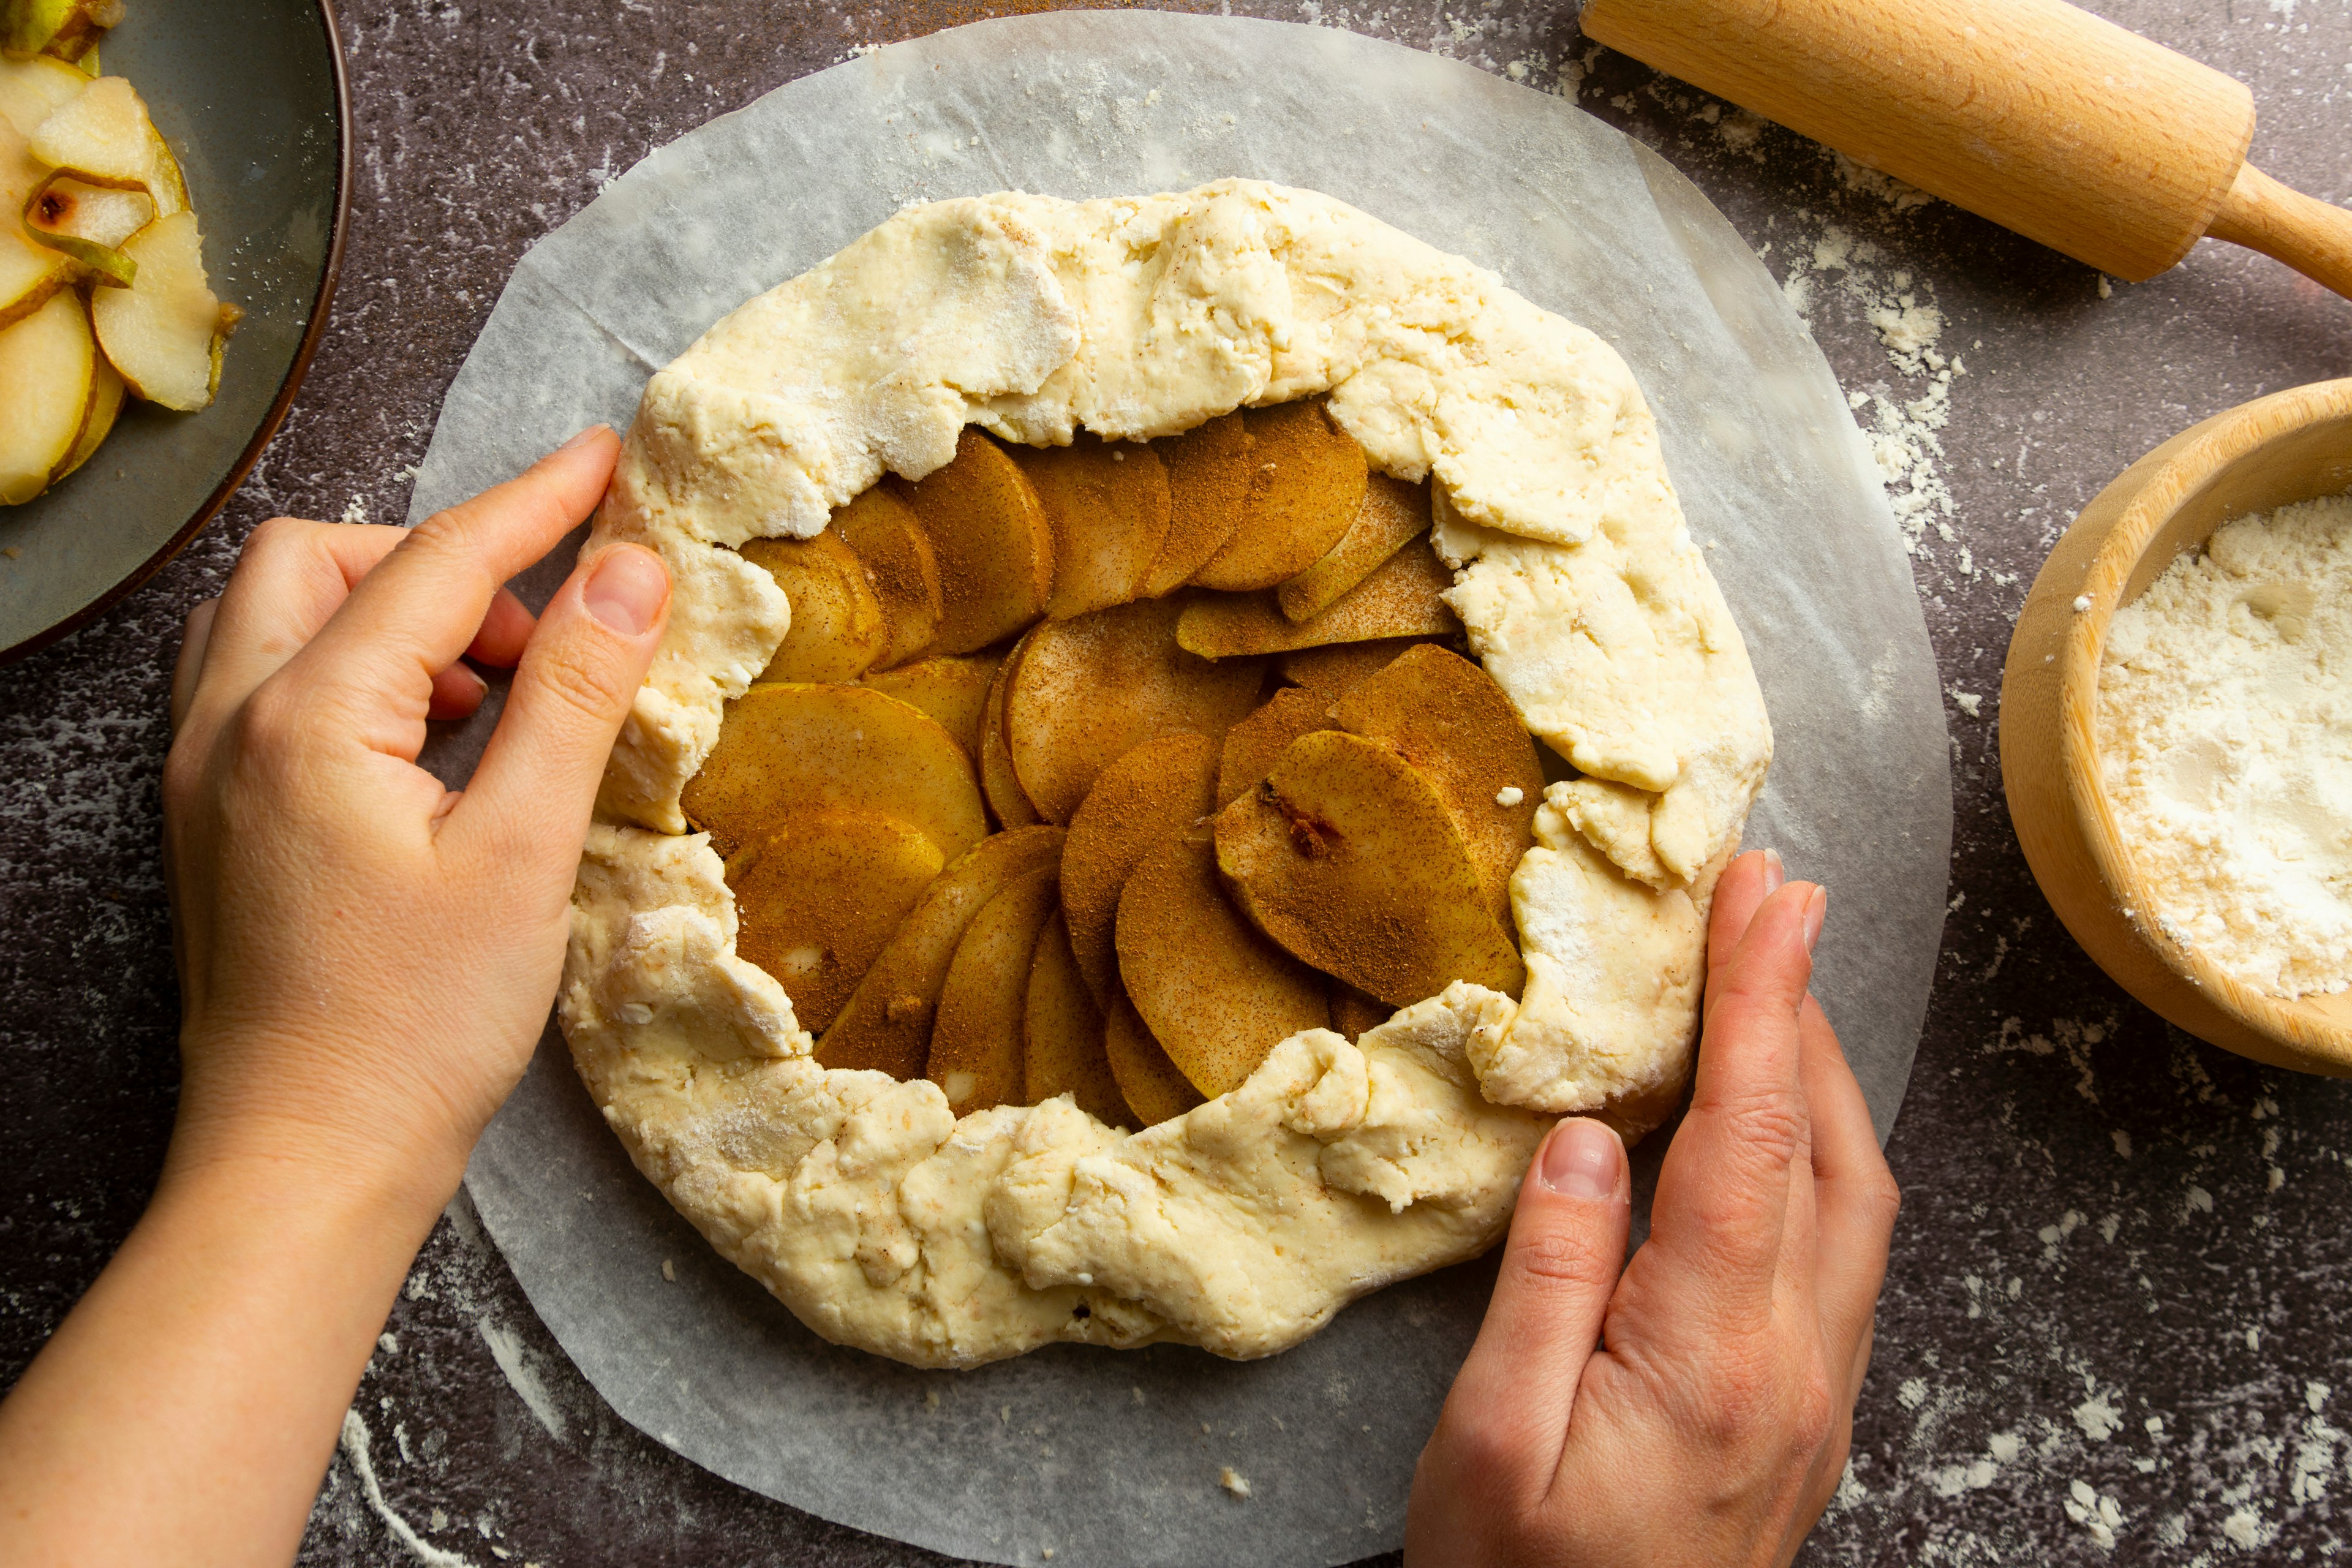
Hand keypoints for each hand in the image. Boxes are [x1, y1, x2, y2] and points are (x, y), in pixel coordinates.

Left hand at [0, 428, 669, 1566]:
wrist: (304, 1163)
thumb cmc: (414, 1025)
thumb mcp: (525, 851)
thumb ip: (574, 694)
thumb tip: (631, 570)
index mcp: (305, 718)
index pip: (434, 562)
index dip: (535, 504)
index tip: (611, 461)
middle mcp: (227, 725)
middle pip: (321, 559)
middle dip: (439, 560)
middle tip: (543, 631)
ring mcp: (202, 775)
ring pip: (277, 617)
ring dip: (386, 613)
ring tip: (491, 694)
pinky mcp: (210, 823)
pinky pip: (264, 686)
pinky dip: (349, 674)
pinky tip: (429, 749)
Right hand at [1405, 851, 1898, 1567]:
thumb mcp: (1493, 1442)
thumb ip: (1548, 1279)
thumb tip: (1586, 1135)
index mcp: (1713, 1356)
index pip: (1753, 1137)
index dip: (1761, 999)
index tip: (1764, 894)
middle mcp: (1795, 1366)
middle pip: (1832, 1150)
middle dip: (1805, 1009)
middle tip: (1773, 899)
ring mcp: (1817, 1395)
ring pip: (1856, 1200)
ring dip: (1824, 1076)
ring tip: (1775, 983)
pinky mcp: (1808, 1415)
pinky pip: (1842, 1251)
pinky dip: (1818, 1153)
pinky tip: (1775, 1128)